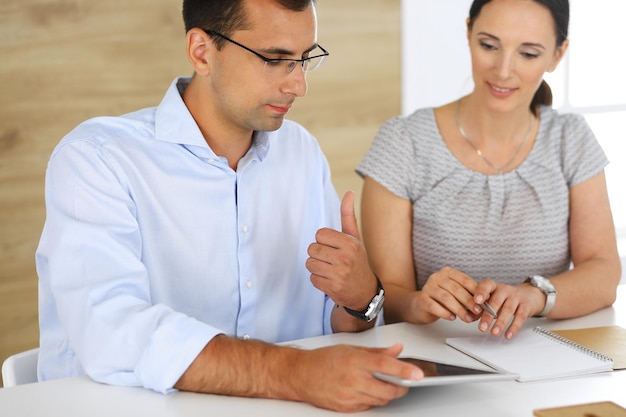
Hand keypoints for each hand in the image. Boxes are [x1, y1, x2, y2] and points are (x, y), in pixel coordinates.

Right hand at [296, 343, 421, 411]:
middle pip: (388, 390)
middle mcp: (353, 379)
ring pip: (380, 400)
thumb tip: (397, 350)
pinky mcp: (346, 408)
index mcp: (356, 361)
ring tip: (382, 384)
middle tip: (404, 382)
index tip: (418, 374)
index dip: (404, 371)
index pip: (386, 365)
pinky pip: (368, 407)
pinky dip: (372, 400)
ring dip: (386, 394)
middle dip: (400, 388)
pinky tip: (366, 391)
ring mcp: (349, 396)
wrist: (301, 375)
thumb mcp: (351, 349)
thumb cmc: (324, 360)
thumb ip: (377, 351)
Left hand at [306, 191, 376, 309]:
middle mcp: (345, 257)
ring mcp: (339, 274)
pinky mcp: (332, 287)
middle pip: (312, 249)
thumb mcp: (354, 238)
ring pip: (310, 263)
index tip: (334, 248)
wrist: (364, 291)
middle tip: (332, 260)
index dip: (324, 241)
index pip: (319, 234)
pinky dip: (318, 280)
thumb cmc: (356, 260)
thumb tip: (349, 192)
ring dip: (317, 268)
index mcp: (350, 243)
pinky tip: (331, 280)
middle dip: (319, 254)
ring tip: (331, 270)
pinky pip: (312, 278)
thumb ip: (348, 215)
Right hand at [415, 266, 482, 323]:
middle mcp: (437, 277)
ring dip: (459, 309)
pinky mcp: (422, 298)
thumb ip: (469, 295)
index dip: (476, 291)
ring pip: (446, 298)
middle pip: (456, 289)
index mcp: (448, 272)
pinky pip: (435, 306)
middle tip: (477, 312)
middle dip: (468, 301)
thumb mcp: (457, 293)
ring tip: (467, 318)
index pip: (464, 280)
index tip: (484, 302)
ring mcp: (428, 287)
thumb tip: (487, 301)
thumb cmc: (444, 299)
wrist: (423, 305)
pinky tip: (452, 318)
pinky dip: (445, 313)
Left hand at [473, 280, 545, 338]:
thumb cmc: (504, 298)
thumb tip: (467, 317)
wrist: (528, 294)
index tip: (476, 301)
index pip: (486, 285)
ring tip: (494, 333)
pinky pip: (520, 317)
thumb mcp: (491, 299)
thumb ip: (479, 307)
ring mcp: (516, 297)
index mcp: (493, 286)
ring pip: (508, 309)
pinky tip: (508, 335)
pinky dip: (514, 327)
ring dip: (500, 322)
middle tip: (482, 327)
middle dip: (488, 315)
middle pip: (496, 301)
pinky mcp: (526, 306)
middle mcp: (504, 290)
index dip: (481, 292)